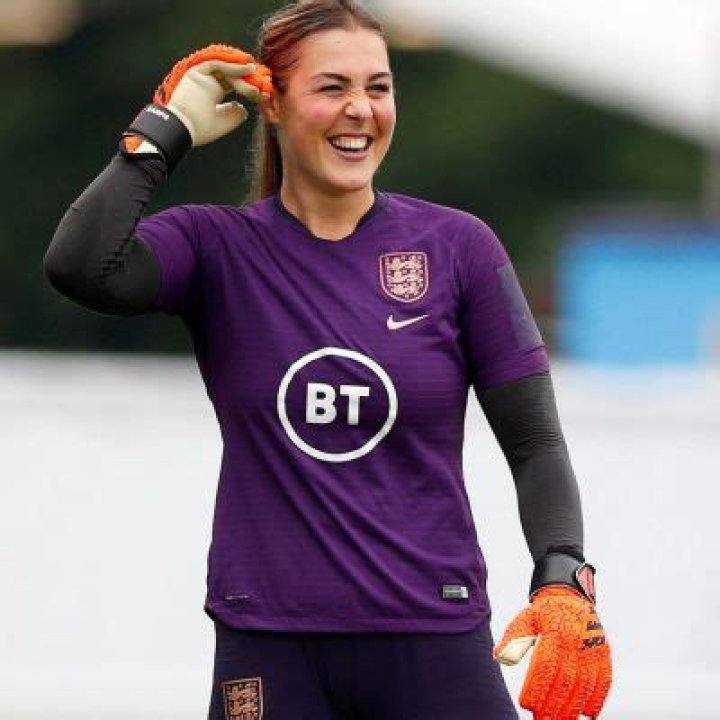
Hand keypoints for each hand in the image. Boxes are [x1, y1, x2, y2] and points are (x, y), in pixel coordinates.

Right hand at [153, 44, 272, 145]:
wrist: (184, 130)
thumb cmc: (201, 129)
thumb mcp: (225, 122)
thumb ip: (235, 113)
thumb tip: (243, 106)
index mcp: (212, 94)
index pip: (233, 84)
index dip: (249, 86)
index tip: (264, 92)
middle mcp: (207, 83)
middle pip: (231, 75)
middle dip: (248, 78)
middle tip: (265, 83)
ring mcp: (201, 77)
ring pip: (225, 68)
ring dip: (243, 71)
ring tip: (258, 74)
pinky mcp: (195, 72)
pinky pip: (217, 64)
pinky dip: (233, 65)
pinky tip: (248, 68)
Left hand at [494, 586, 611, 718]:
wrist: (570, 596)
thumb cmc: (544, 612)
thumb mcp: (526, 618)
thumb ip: (513, 638)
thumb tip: (500, 657)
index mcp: (555, 632)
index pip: (545, 665)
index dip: (537, 687)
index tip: (527, 704)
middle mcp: (575, 641)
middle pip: (565, 680)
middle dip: (554, 704)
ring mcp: (592, 648)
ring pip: (584, 684)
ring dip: (573, 707)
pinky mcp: (604, 654)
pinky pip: (604, 680)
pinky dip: (597, 698)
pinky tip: (588, 713)